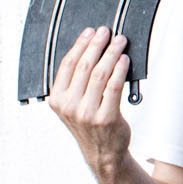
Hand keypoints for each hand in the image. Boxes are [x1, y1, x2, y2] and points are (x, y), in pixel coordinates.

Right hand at [47, 26, 132, 176]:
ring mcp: (87, 112)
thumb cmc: (90, 124)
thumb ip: (76, 83)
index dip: (79, 45)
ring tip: (120, 42)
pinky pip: (114, 86)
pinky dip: (120, 69)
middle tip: (106, 32)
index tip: (90, 32)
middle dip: (96, 44)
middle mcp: (69, 106)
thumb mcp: (73, 105)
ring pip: (100, 73)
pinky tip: (125, 60)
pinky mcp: (106, 116)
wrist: (103, 152)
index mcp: (57, 100)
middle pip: (84, 66)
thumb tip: (90, 50)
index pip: (67, 65)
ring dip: (111, 53)